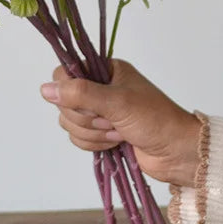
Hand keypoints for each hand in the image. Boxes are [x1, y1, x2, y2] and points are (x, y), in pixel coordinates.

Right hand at [40, 59, 201, 186]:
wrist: (177, 153)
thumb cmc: (155, 120)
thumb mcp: (116, 102)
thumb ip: (80, 94)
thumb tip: (45, 90)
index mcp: (105, 70)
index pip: (64, 74)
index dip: (69, 92)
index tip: (87, 102)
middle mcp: (99, 88)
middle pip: (64, 102)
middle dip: (87, 118)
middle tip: (111, 120)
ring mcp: (99, 112)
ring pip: (69, 123)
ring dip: (93, 133)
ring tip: (118, 132)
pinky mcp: (100, 133)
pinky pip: (78, 138)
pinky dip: (94, 144)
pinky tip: (116, 142)